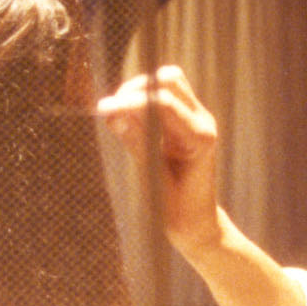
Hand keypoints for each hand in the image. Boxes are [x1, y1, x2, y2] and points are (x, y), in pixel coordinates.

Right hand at [96, 65, 223, 254]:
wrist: (195, 224)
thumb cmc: (176, 212)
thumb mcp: (153, 181)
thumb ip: (136, 144)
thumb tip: (112, 113)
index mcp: (200, 139)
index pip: (164, 105)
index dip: (131, 102)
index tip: (103, 109)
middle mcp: (203, 122)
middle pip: (170, 81)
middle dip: (136, 90)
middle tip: (109, 110)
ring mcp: (198, 119)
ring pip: (170, 81)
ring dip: (141, 90)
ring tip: (118, 112)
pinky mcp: (188, 120)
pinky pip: (167, 94)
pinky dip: (146, 98)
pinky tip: (128, 116)